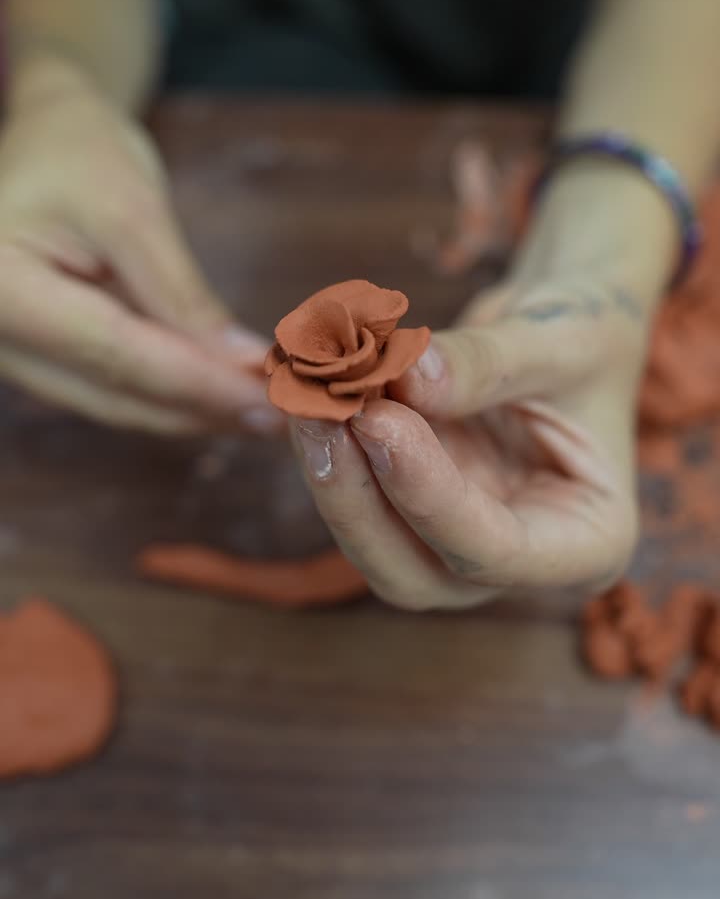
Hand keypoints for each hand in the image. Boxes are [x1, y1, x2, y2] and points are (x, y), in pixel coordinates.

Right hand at [0, 82, 281, 433]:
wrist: (42, 137)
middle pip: (114, 392)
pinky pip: (112, 389)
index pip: (113, 353)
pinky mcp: (44, 360)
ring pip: (116, 402)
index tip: (267, 401)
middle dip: (203, 407)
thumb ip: (181, 293)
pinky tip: (226, 393)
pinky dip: (173, 393)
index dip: (197, 383)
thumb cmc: (77, 153)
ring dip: (193, 410)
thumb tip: (242, 364)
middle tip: (285, 414)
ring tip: (268, 408)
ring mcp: (16, 355)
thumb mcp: (132, 210)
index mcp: (1, 290)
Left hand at [289, 274, 647, 609]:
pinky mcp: (411, 505)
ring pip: (371, 542)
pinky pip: (357, 493)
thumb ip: (488, 363)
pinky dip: (329, 444)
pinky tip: (307, 392)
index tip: (378, 422)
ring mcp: (456, 539)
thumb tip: (407, 376)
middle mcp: (517, 561)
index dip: (428, 497)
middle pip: (415, 574)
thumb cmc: (588, 335)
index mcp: (586, 543)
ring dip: (330, 471)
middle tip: (321, 414)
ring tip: (305, 394)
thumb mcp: (561, 340)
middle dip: (357, 502)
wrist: (565, 324)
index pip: (496, 552)